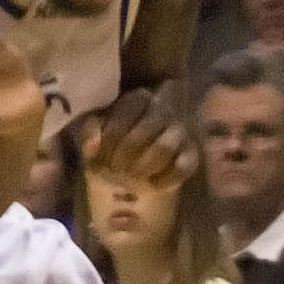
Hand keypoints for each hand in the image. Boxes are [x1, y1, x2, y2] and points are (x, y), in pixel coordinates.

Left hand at [78, 86, 195, 184]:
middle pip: (143, 132)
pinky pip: (183, 167)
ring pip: (164, 148)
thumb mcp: (95, 136)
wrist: (133, 174)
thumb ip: (90, 133)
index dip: (110, 139)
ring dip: (143, 168)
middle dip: (124, 157)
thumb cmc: (112, 146)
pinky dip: (165, 180)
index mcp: (138, 98)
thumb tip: (93, 145)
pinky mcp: (193, 155)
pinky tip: (152, 185)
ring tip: (132, 179)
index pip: (125, 114)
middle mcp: (163, 109)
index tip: (100, 157)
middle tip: (115, 172)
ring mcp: (180, 131)